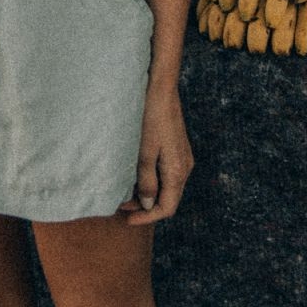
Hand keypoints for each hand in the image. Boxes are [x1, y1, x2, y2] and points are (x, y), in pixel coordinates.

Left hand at [117, 83, 193, 226]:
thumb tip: (147, 204)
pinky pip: (167, 173)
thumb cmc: (151, 117)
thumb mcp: (144, 151)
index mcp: (178, 171)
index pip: (166, 208)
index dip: (147, 218)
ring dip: (148, 193)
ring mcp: (183, 157)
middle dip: (145, 207)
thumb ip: (146, 180)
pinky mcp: (177, 148)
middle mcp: (185, 167)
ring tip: (126, 192)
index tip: (127, 219)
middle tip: (122, 206)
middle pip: (168, 199)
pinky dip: (152, 180)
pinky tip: (136, 175)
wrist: (161, 87)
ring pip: (167, 186)